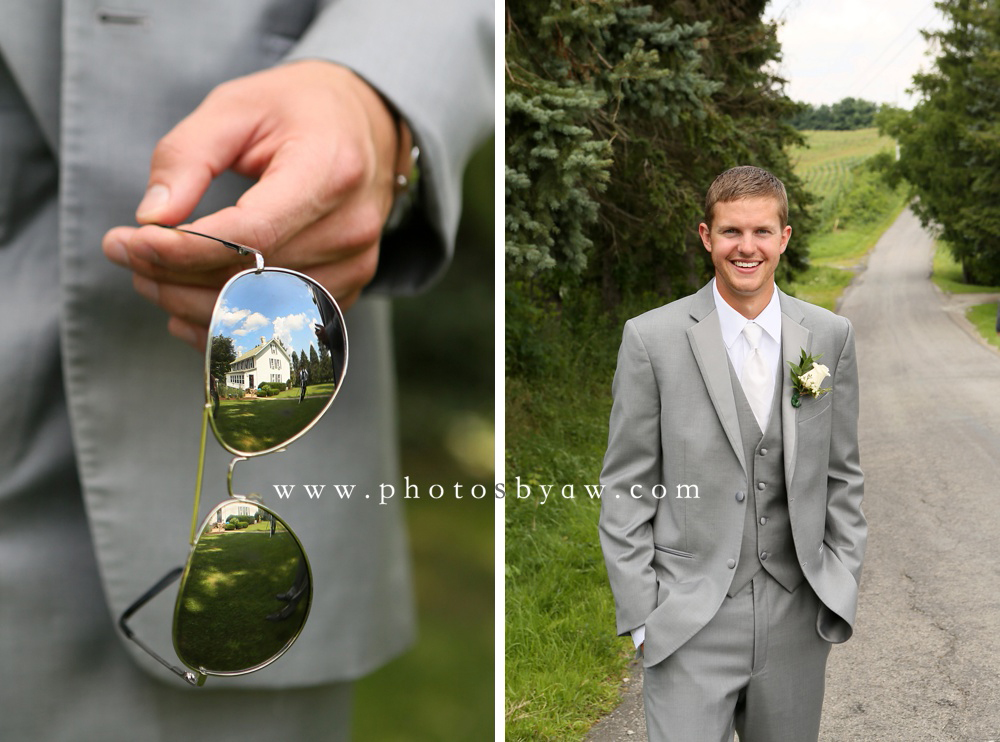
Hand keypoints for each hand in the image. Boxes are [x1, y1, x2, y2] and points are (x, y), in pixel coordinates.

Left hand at [102, 60, 412, 349]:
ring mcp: (355, 265)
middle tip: (124, 252)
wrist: (367, 127)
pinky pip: (278, 325)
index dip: (185, 248)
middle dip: (174, 274)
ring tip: (148, 275)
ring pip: (261, 310)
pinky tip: (187, 302)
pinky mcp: (346, 289)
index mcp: (330, 171)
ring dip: (192, 302)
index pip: (253, 232)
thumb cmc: (299, 110)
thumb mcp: (236, 105)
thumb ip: (188, 155)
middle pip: (252, 277)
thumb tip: (151, 217)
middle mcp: (351, 227)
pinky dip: (225, 321)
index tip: (131, 240)